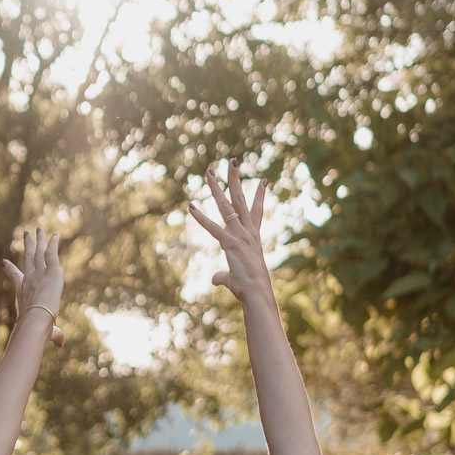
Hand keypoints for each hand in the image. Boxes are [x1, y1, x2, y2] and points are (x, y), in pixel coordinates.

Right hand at [0, 227, 66, 347]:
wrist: (36, 320)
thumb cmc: (36, 328)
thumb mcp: (47, 331)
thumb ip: (55, 335)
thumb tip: (60, 343)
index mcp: (23, 291)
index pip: (16, 278)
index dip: (10, 270)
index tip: (5, 263)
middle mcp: (30, 279)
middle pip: (28, 258)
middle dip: (27, 246)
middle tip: (25, 235)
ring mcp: (40, 273)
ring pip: (38, 252)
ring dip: (38, 240)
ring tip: (37, 229)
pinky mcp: (52, 270)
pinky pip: (52, 254)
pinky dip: (53, 244)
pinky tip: (55, 236)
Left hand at [186, 161, 271, 302]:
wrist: (257, 293)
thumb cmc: (249, 287)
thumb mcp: (235, 278)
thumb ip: (223, 275)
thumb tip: (214, 279)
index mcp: (252, 236)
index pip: (257, 210)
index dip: (260, 195)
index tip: (263, 180)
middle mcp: (248, 231)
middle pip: (240, 198)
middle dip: (235, 179)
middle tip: (232, 161)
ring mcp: (240, 235)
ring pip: (227, 205)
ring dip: (217, 186)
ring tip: (210, 170)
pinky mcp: (230, 243)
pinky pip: (212, 227)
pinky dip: (200, 217)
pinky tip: (190, 206)